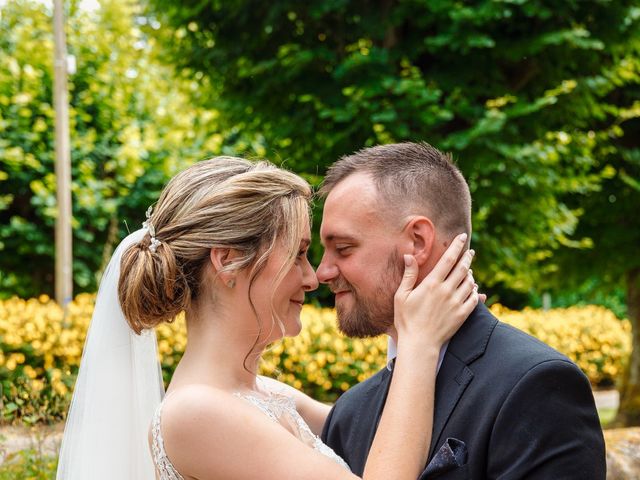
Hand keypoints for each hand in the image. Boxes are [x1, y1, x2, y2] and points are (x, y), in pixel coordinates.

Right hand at [394, 233, 478, 348]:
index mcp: (431, 284)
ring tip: (469, 270)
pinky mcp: (462, 315)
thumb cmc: (406, 319)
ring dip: (470, 274)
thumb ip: (408, 275)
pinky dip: (475, 291)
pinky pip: (474, 299)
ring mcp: (456, 303)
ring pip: (470, 282)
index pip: (448, 260)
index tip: (462, 237)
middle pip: (462, 268)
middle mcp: (446, 291)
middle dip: (467, 257)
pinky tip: (473, 289)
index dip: (456, 246)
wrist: (419, 344)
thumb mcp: (401, 296)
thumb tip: (409, 256)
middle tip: (470, 251)